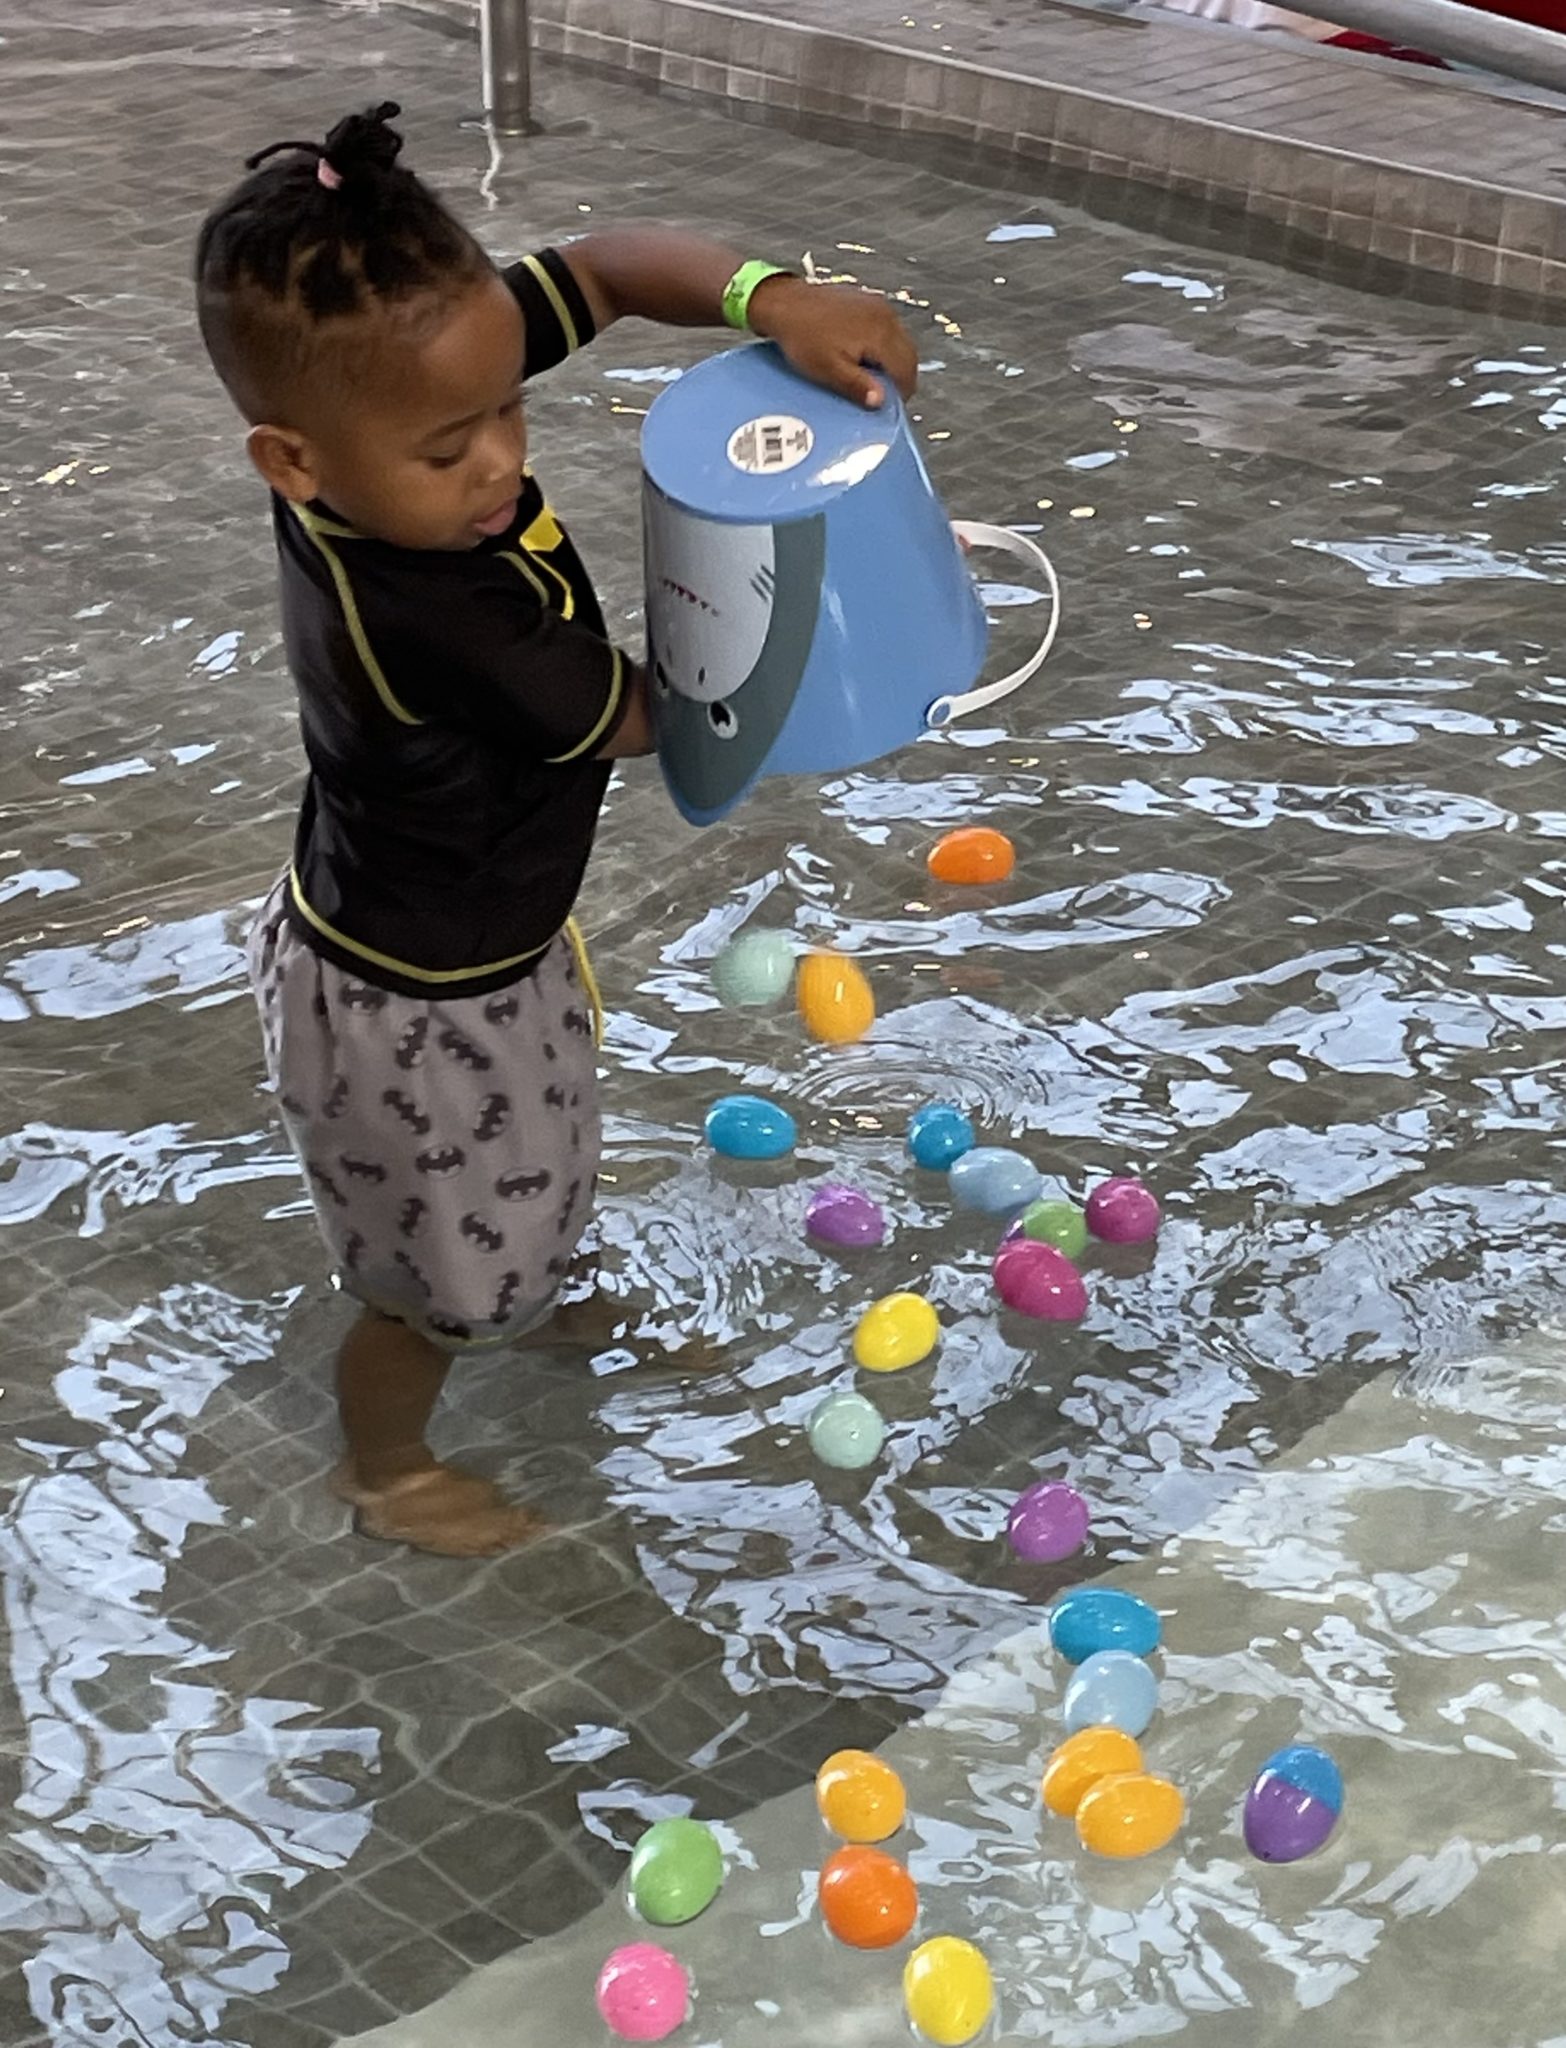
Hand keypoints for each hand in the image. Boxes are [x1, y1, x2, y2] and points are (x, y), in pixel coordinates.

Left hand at [747, 277, 918, 409]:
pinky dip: (883, 346)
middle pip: (907, 355)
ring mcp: (878, 306)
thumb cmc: (804, 338)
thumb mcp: (829, 369)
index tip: (889, 407)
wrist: (785, 303)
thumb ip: (858, 385)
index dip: (901, 392)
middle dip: (899, 377)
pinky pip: (887, 329)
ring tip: (872, 378)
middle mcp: (885, 316)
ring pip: (900, 342)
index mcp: (880, 333)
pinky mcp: (869, 301)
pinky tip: (864, 357)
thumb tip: (881, 401)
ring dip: (892, 361)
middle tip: (882, 395)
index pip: (905, 370)